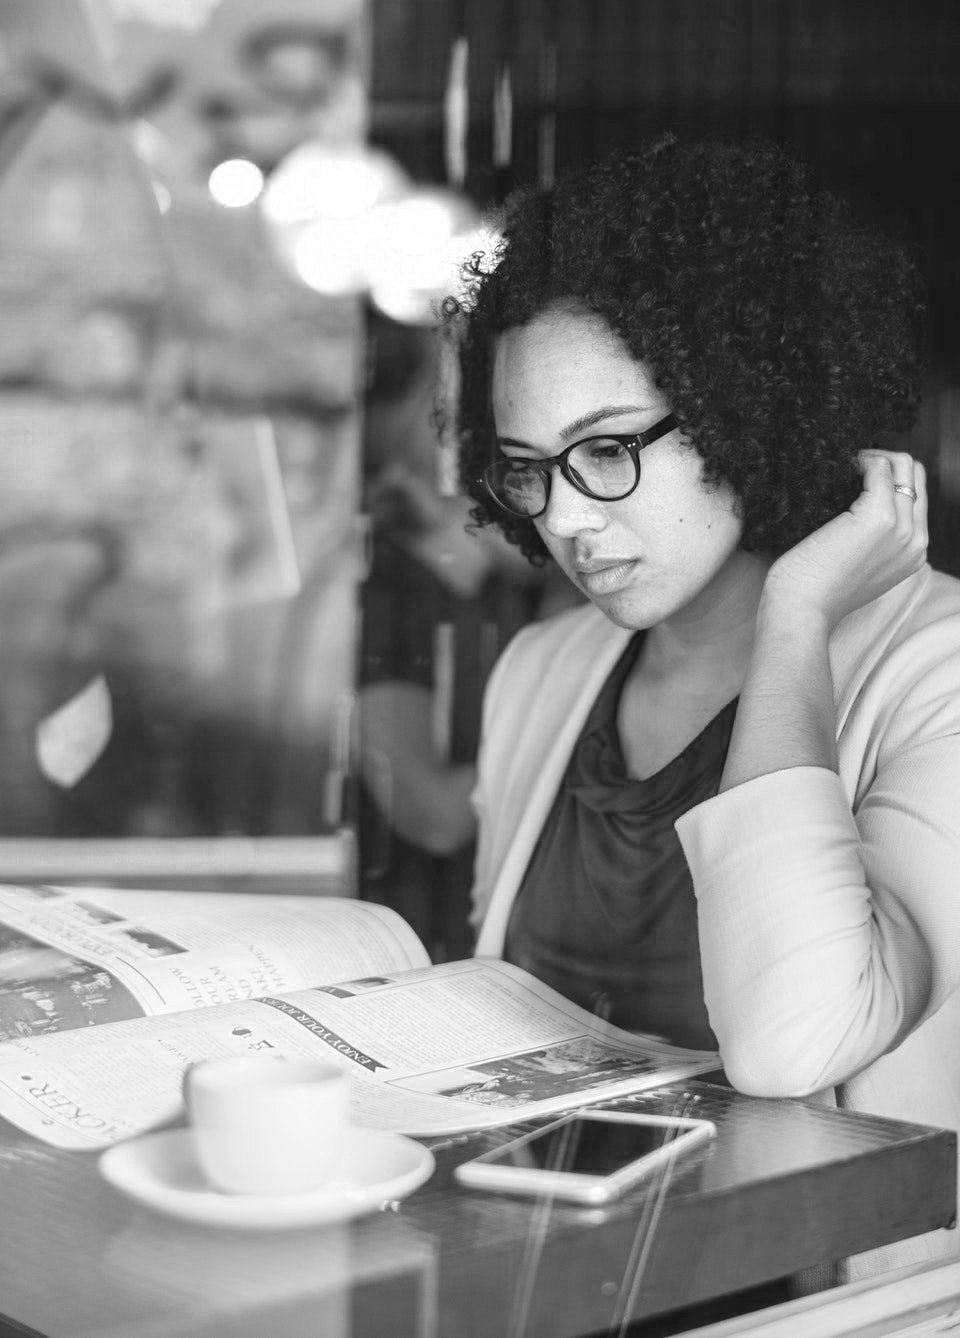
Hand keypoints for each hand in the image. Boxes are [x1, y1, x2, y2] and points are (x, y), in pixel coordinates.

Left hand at [763, 450, 928, 629]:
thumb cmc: (815, 590)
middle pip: (916, 475)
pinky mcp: (878, 517)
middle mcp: (916, 541)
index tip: (857, 476)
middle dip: (885, 461)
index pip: (916, 496)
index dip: (889, 478)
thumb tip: (856, 505)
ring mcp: (901, 528)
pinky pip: (880, 468)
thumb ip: (871, 542)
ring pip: (904, 466)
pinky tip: (838, 470)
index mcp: (914, 554)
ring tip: (844, 465)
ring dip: (872, 457)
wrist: (802, 611)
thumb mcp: (856, 567)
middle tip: (851, 465)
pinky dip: (860, 461)